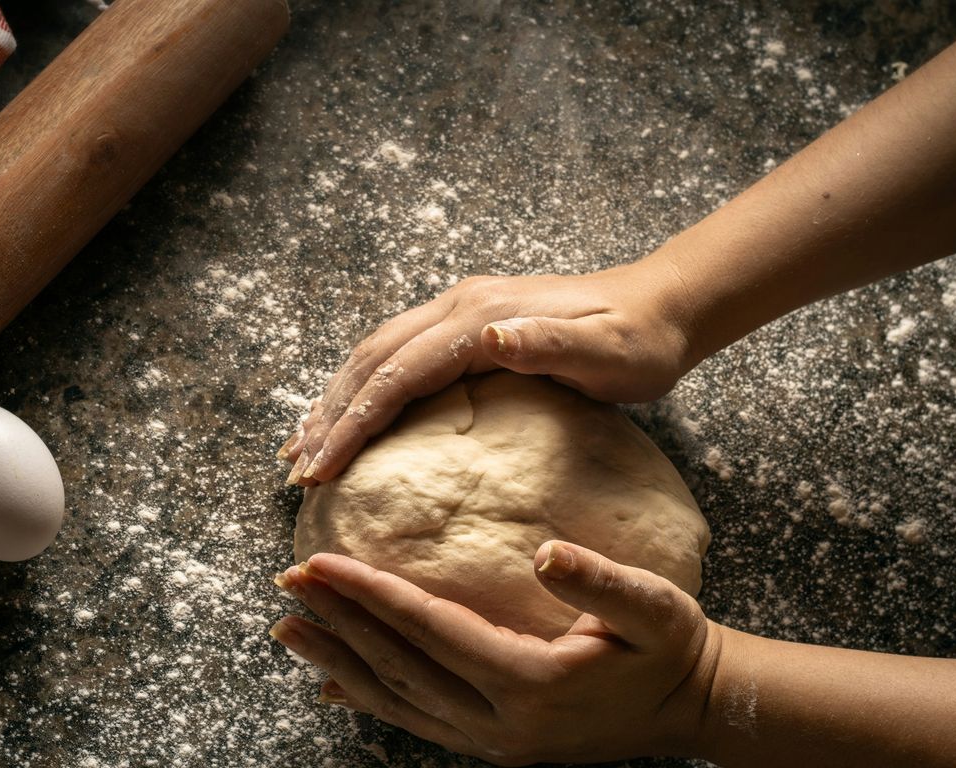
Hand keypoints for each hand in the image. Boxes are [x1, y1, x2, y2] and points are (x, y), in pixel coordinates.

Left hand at [270, 542, 720, 765]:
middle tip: (286, 582)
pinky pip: (418, 721)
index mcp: (530, 682)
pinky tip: (334, 684)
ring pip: (397, 699)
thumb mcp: (653, 608)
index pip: (428, 630)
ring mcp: (492, 741)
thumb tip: (545, 553)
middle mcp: (500, 723)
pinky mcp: (493, 745)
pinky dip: (371, 700)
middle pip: (399, 666)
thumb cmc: (670, 648)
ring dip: (338, 662)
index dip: (369, 594)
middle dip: (338, 623)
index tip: (320, 562)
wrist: (690, 708)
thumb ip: (600, 582)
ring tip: (287, 630)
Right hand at [277, 260, 696, 485]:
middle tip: (294, 472)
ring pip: (374, 356)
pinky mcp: (466, 323)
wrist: (661, 305)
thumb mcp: (606, 349)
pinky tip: (348, 413)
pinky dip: (360, 387)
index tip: (319, 470)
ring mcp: (458, 311)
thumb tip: (488, 337)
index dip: (352, 424)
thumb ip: (548, 342)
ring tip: (299, 448)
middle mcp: (457, 307)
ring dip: (333, 401)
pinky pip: (395, 356)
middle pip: (370, 363)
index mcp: (478, 319)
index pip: (396, 377)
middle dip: (327, 418)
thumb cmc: (637, 342)